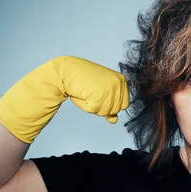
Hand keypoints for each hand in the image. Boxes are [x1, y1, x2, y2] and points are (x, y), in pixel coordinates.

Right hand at [0, 55, 128, 143]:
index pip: (124, 105)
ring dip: (93, 106)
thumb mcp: (101, 90)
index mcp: (122, 81)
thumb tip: (114, 120)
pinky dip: (85, 106)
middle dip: (101, 106)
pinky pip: (93, 111)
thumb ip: (110, 104)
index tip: (99, 95)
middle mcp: (118, 84)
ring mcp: (110, 90)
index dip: (110, 105)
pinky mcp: (98, 96)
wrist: (67, 70)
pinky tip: (82, 94)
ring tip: (87, 92)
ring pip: (104, 112)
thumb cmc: (84, 79)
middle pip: (114, 110)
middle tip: (91, 93)